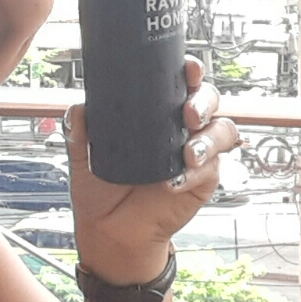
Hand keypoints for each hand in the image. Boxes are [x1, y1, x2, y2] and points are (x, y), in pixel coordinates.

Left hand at [66, 56, 240, 284]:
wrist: (112, 232)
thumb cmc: (102, 190)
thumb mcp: (85, 157)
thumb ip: (81, 132)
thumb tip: (79, 111)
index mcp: (155, 112)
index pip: (178, 82)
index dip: (189, 71)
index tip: (187, 70)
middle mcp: (180, 127)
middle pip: (209, 99)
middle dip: (204, 101)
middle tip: (188, 114)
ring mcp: (196, 152)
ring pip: (222, 129)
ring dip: (210, 137)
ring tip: (189, 153)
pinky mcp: (204, 179)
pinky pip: (213, 168)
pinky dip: (198, 172)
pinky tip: (176, 181)